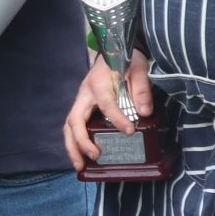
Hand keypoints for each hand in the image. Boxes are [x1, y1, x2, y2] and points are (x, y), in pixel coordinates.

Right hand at [65, 51, 155, 171]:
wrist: (114, 50)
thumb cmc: (125, 59)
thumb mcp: (138, 69)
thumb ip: (141, 89)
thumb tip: (144, 112)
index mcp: (98, 82)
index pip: (105, 104)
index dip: (116, 118)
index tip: (129, 130)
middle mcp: (85, 94)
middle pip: (74, 120)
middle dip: (81, 141)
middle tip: (94, 157)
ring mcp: (81, 101)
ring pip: (69, 127)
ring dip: (72, 147)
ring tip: (80, 166)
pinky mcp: (83, 107)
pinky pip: (74, 127)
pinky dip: (75, 142)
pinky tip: (82, 156)